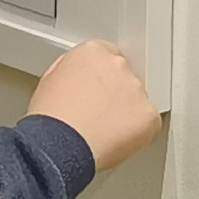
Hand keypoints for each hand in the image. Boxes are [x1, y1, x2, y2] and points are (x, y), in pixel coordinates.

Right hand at [29, 38, 163, 176]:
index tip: (96, 91)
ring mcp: (136, 90)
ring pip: (137, 100)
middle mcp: (118, 66)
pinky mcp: (149, 115)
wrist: (60, 146)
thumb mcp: (49, 80)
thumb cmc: (51, 119)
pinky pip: (149, 122)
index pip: (106, 55)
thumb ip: (72, 69)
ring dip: (126, 113)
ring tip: (104, 131)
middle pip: (124, 77)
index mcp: (92, 52)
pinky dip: (137, 133)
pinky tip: (116, 140)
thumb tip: (79, 76)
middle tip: (98, 114)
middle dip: (115, 93)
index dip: (100, 77)